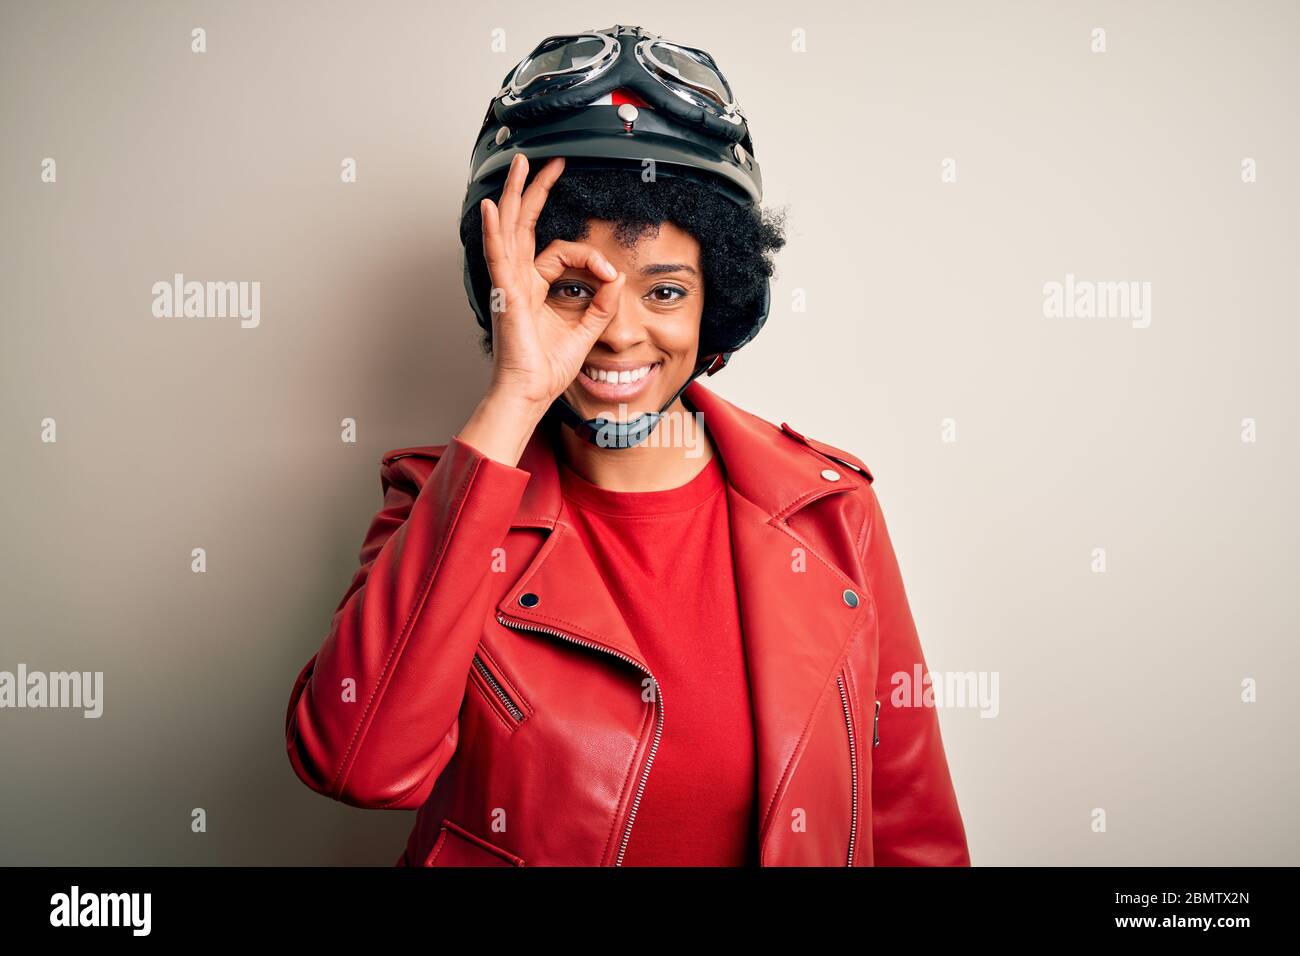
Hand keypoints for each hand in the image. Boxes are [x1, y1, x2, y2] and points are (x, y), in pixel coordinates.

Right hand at [479, 153, 626, 407]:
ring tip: (519, 165)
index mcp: (533, 287)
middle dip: (535, 191)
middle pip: (523, 225)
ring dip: (514, 195)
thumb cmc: (547, 369)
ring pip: (509, 229)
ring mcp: (508, 284)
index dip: (590, 257)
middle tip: (545, 162)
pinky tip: (490, 208)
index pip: (561, 252)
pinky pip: (497, 256)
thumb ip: (602, 303)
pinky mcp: (505, 295)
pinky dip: (493, 231)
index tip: (611, 274)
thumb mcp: (586, 330)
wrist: (529, 393)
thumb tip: (617, 277)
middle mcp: (517, 280)